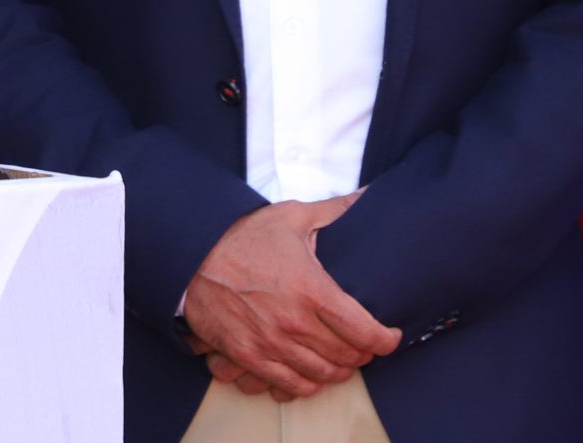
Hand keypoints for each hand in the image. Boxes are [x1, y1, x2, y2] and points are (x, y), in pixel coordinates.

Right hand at [181, 193, 398, 400]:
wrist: (192, 255)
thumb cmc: (242, 236)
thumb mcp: (291, 217)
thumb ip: (334, 211)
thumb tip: (366, 197)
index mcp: (311, 289)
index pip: (364, 331)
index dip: (386, 339)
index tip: (390, 336)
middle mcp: (294, 322)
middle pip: (347, 356)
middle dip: (363, 354)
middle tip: (364, 345)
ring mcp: (270, 343)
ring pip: (322, 374)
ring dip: (338, 371)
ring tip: (342, 360)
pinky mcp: (248, 356)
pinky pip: (289, 385)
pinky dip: (307, 384)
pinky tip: (312, 373)